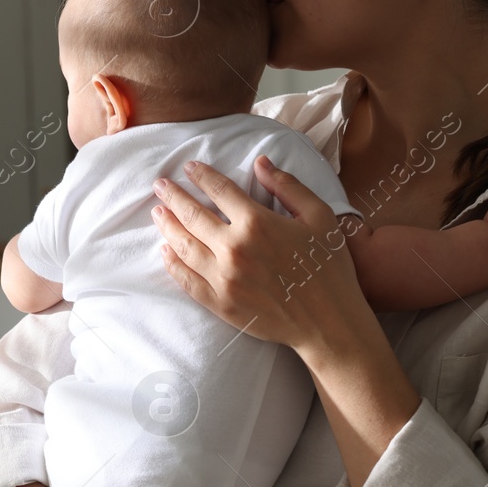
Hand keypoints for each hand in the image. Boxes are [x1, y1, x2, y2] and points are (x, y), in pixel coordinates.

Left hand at [150, 155, 369, 357]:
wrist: (329, 324)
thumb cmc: (328, 268)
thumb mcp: (319, 217)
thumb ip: (287, 186)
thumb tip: (260, 162)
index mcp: (257, 223)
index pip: (219, 190)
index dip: (201, 176)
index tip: (188, 168)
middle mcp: (234, 249)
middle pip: (193, 216)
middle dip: (173, 196)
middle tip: (160, 185)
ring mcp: (224, 278)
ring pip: (183, 246)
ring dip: (167, 226)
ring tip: (158, 212)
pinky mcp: (220, 304)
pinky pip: (187, 280)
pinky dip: (173, 263)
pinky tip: (166, 251)